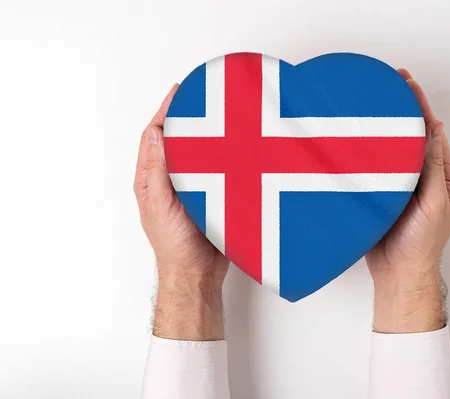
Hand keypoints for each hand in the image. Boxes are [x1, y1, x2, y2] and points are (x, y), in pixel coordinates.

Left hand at [134, 84, 229, 339]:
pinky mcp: (214, 196)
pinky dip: (227, 156)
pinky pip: (220, 170)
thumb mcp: (160, 203)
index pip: (156, 137)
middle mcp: (171, 180)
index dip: (166, 112)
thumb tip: (155, 133)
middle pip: (179, 141)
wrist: (197, 274)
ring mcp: (193, 188)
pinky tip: (239, 147)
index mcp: (151, 179)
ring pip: (202, 154)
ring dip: (211, 135)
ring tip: (225, 116)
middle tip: (206, 97)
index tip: (181, 91)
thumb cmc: (173, 244)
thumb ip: (158, 170)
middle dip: (190, 118)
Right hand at [366, 69, 449, 332]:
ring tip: (367, 105)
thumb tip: (434, 129)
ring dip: (380, 128)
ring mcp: (401, 184)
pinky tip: (353, 139)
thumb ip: (431, 167)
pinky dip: (365, 151)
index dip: (419, 105)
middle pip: (410, 135)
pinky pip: (373, 167)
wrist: (399, 274)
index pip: (430, 131)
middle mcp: (421, 175)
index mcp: (441, 175)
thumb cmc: (422, 243)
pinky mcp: (381, 194)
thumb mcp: (434, 203)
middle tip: (383, 85)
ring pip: (390, 149)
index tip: (405, 82)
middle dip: (398, 110)